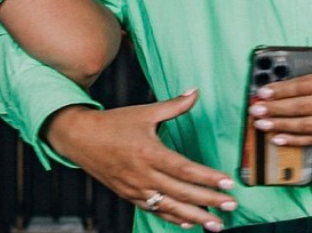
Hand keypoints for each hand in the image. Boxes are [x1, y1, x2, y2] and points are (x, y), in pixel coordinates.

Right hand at [44, 91, 236, 229]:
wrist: (80, 138)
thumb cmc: (113, 123)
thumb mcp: (144, 112)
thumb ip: (173, 105)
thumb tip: (195, 92)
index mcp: (149, 152)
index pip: (185, 169)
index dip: (207, 178)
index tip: (227, 183)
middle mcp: (143, 174)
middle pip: (182, 192)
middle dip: (209, 202)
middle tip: (231, 207)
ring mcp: (135, 188)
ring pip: (169, 207)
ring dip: (195, 217)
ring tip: (216, 225)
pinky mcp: (128, 195)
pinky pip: (153, 210)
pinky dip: (172, 218)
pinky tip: (187, 223)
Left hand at [249, 64, 311, 145]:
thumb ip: (310, 75)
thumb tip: (276, 85)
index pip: (304, 86)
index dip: (281, 90)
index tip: (263, 93)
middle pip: (303, 107)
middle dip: (276, 109)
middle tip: (256, 110)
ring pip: (308, 126)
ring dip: (282, 126)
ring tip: (263, 125)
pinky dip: (296, 141)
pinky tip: (279, 139)